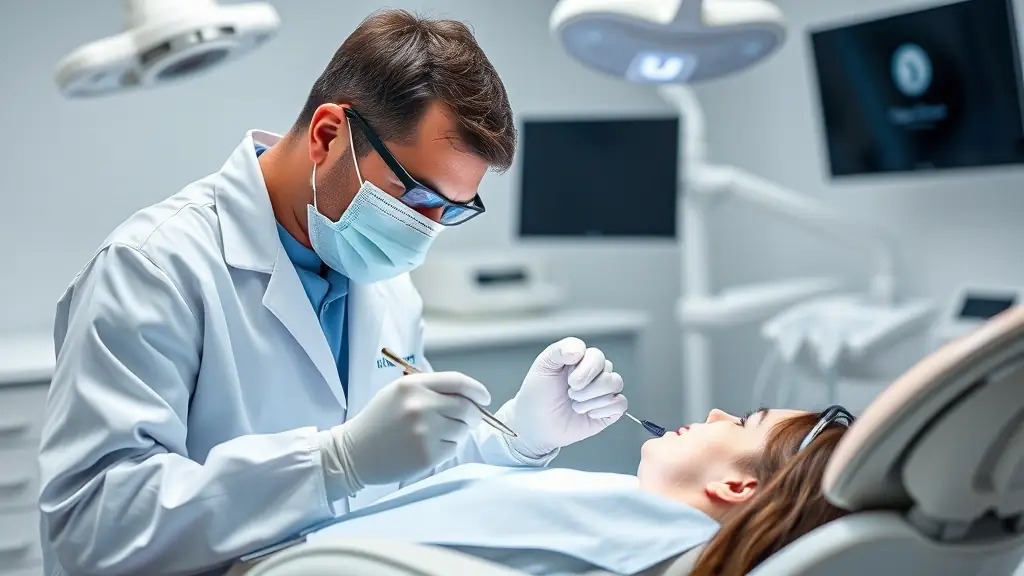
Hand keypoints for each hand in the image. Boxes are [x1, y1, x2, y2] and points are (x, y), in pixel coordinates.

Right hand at [316, 372, 489, 496]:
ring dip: (458, 432)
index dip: (476, 390)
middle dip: (474, 415)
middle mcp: (420, 406)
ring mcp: (424, 432)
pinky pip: (453, 448)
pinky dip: (448, 447)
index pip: (458, 382)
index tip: (484, 398)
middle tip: (470, 420)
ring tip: (435, 434)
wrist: (353, 453)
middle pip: (466, 408)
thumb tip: (469, 396)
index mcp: (412, 385)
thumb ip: (431, 389)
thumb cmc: (378, 421)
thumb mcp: (398, 392)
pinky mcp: (426, 455)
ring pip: (462, 429)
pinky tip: (428, 447)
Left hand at [499, 337, 626, 458]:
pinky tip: (588, 414)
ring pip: (615, 384)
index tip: (568, 380)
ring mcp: (603, 391)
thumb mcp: (542, 367)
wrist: (536, 425)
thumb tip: (579, 350)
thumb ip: (559, 350)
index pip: (596, 355)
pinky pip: (621, 403)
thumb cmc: (537, 395)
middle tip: (570, 394)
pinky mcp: (609, 410)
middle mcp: (595, 373)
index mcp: (580, 359)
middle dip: (586, 387)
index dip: (585, 369)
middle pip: (608, 370)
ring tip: (576, 405)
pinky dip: (603, 410)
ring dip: (592, 399)